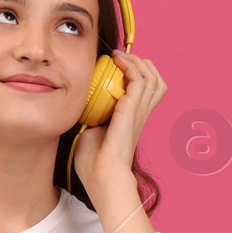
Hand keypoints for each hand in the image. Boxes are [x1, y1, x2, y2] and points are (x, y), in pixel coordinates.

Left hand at [71, 49, 167, 201]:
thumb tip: (75, 105)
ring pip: (152, 76)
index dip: (135, 74)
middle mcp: (139, 113)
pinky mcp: (133, 109)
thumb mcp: (88, 133)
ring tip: (120, 57)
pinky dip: (130, 66)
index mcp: (131, 119)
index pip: (144, 90)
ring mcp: (138, 111)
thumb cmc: (93, 163)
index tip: (114, 65)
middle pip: (156, 80)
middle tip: (121, 58)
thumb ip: (88, 117)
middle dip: (141, 63)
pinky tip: (117, 63)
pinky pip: (139, 80)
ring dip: (136, 61)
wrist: (101, 176)